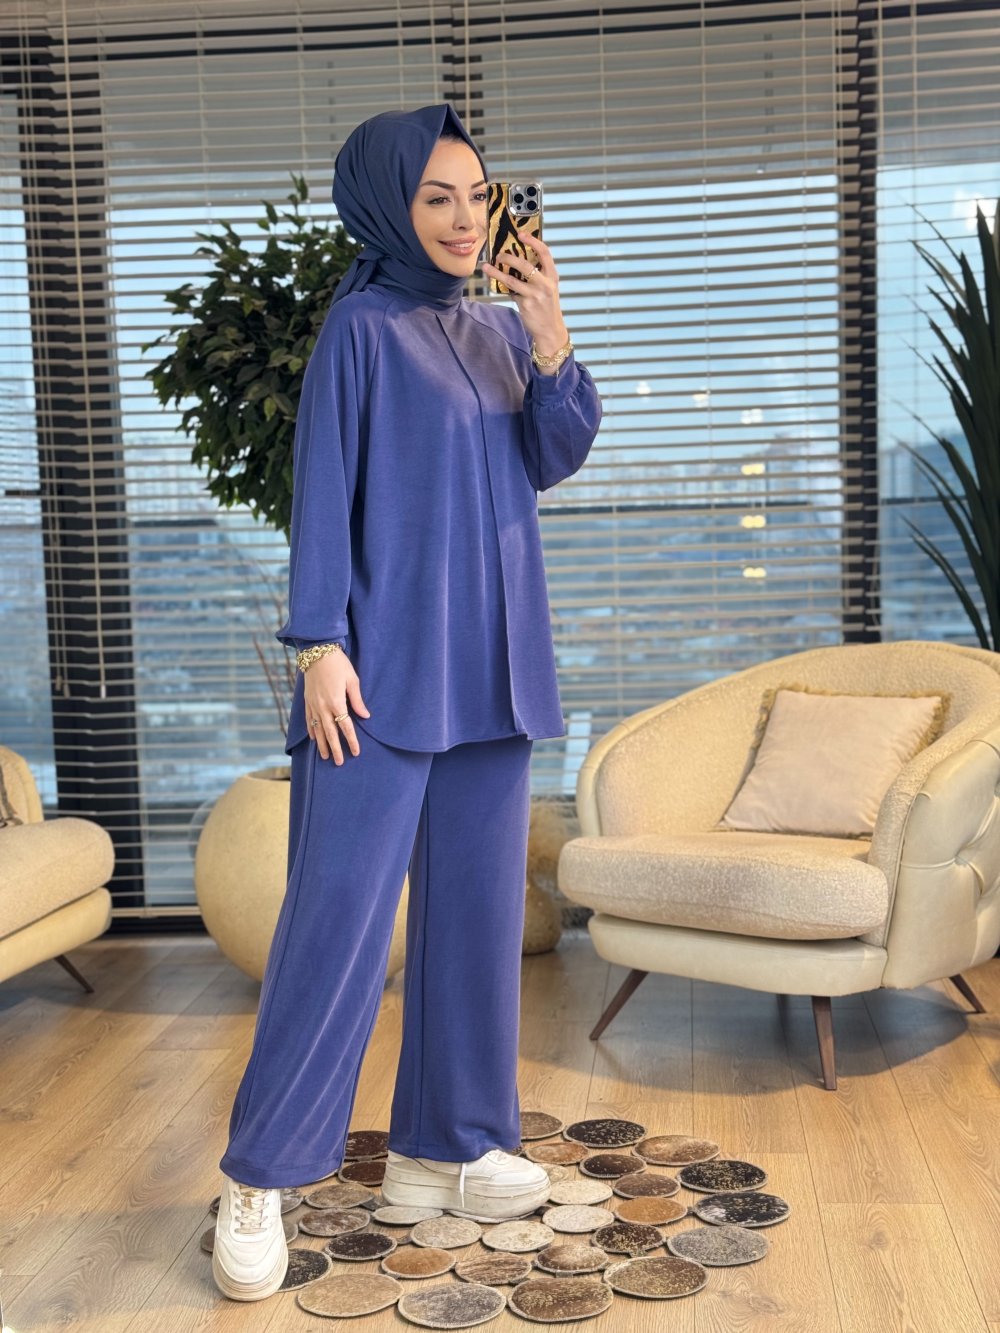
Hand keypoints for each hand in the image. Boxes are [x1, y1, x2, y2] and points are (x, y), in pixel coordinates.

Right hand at [304, 650, 369, 763]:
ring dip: (322, 744)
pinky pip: (308, 720)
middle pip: (330, 733)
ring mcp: (313, 704)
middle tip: (339, 762)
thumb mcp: (352, 680)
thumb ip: (357, 700)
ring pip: (317, 729)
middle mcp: (322, 707)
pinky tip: (314, 739)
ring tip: (325, 756)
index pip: (345, 727)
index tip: (356, 752)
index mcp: (336, 702)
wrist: (317, 651)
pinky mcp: (307, 700)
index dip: (351, 741)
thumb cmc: (338, 664)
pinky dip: (311, 731)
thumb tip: (365, 716)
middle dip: (335, 749)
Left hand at [481, 227, 568, 359]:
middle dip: (509, 257)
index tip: (520, 234)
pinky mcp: (525, 304)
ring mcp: (535, 294)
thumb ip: (538, 275)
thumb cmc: (546, 306)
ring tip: (487, 266)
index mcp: (552, 276)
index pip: (545, 253)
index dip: (532, 241)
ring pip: (512, 279)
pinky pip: (510, 292)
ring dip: (497, 272)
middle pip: (525, 264)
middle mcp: (545, 283)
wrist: (550, 330)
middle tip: (499, 255)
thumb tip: (516, 260)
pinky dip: (501, 287)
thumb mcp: (548, 288)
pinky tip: (494, 282)